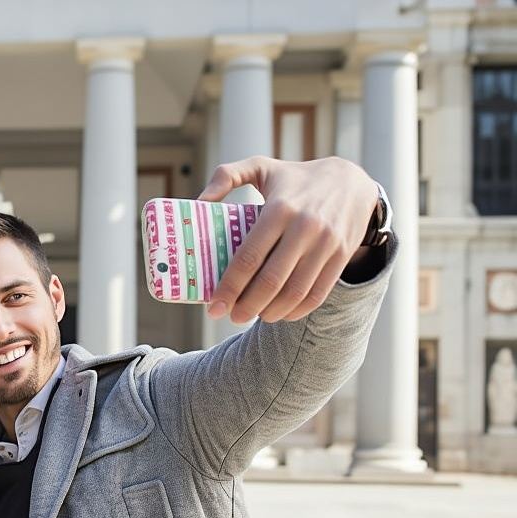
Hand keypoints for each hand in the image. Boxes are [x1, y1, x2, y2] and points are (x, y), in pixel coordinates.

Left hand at [198, 156, 378, 323]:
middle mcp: (304, 227)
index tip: (214, 305)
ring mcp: (326, 244)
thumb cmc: (296, 179)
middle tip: (230, 316)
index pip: (249, 257)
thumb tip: (199, 202)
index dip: (229, 287)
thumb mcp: (262, 166)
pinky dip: (296, 310)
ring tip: (253, 315)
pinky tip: (280, 314)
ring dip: (270, 312)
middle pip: (270, 281)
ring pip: (294, 292)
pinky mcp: (341, 256)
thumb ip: (227, 176)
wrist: (354, 182)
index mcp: (280, 208)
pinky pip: (317, 293)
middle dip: (246, 306)